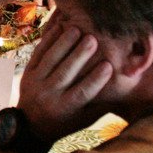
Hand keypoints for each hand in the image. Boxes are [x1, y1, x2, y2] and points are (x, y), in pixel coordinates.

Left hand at [16, 19, 112, 143]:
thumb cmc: (66, 121)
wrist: (31, 125)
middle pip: (65, 73)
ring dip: (64, 43)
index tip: (108, 65)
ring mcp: (35, 82)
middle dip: (79, 55)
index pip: (82, 92)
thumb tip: (125, 88)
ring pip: (50, 60)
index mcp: (65, 108)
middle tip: (93, 39)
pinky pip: (38, 53)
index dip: (95, 79)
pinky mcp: (27, 72)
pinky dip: (48, 40)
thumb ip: (102, 104)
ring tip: (77, 29)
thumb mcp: (84, 118)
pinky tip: (59, 27)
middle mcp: (49, 95)